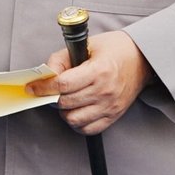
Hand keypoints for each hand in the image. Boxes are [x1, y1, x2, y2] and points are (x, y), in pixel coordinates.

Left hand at [30, 30, 152, 135]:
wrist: (141, 59)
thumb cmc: (115, 49)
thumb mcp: (87, 45)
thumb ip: (62, 59)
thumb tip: (45, 75)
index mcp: (98, 70)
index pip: (63, 84)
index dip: (43, 87)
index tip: (33, 88)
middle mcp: (104, 91)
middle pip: (66, 102)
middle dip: (52, 97)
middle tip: (50, 90)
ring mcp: (109, 106)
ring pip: (74, 119)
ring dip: (64, 111)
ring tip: (65, 99)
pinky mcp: (113, 116)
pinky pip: (87, 129)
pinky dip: (77, 122)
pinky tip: (76, 110)